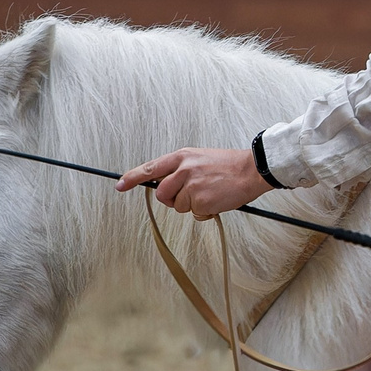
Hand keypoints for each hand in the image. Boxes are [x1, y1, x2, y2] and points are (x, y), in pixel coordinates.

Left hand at [117, 147, 273, 219]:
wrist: (251, 170)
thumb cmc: (227, 166)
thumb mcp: (199, 159)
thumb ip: (181, 170)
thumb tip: (166, 186)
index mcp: (182, 156)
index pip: (150, 168)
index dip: (132, 178)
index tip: (120, 185)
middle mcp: (183, 169)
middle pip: (161, 193)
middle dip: (171, 199)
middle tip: (189, 196)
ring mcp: (191, 186)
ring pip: (178, 206)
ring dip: (191, 205)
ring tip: (209, 194)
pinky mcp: (200, 200)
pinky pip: (193, 213)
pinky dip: (204, 212)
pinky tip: (215, 201)